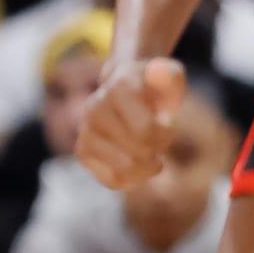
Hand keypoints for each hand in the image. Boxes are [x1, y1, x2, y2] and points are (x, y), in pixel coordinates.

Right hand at [77, 57, 184, 189]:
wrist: (126, 88)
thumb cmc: (154, 86)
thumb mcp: (169, 74)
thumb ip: (170, 75)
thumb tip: (158, 72)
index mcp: (117, 89)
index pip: (144, 131)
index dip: (164, 134)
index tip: (167, 124)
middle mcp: (94, 109)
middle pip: (137, 153)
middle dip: (157, 150)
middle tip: (160, 140)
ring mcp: (85, 131)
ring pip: (123, 171)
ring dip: (146, 168)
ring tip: (152, 156)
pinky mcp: (83, 151)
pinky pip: (112, 180)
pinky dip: (132, 179)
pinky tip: (140, 167)